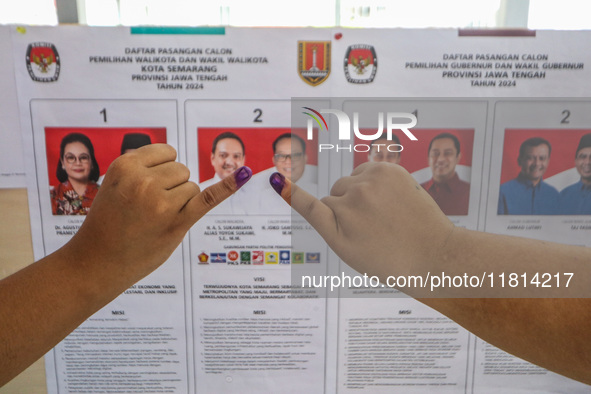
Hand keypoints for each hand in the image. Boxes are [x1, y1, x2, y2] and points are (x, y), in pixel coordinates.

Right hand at [67, 144, 250, 282]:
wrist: (96, 261)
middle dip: (172, 187)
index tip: (146, 189)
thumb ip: (143, 169)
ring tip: (154, 220)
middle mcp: (143, 180)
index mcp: (126, 165)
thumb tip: (177, 162)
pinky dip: (227, 187)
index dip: (161, 171)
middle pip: (182, 170)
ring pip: (192, 187)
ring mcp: (160, 202)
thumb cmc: (108, 223)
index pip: (167, 153)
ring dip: (181, 202)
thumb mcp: (115, 184)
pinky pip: (208, 199)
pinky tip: (244, 175)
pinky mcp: (176, 223)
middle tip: (147, 209)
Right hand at [270, 162, 453, 279]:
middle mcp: (353, 201)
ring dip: (359, 194)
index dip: (292, 193)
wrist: (434, 254)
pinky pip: (367, 171)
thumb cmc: (389, 260)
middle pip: (334, 194)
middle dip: (344, 207)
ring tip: (383, 215)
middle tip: (369, 228)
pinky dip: (373, 183)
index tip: (276, 179)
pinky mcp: (389, 170)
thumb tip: (315, 198)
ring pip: (350, 182)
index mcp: (341, 225)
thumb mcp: (349, 251)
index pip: (311, 205)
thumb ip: (326, 223)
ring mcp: (373, 182)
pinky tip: (389, 201)